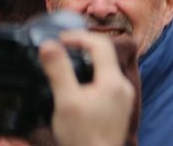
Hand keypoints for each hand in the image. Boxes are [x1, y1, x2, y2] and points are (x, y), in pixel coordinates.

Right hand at [39, 31, 134, 145]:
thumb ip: (58, 71)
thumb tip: (49, 45)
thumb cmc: (82, 137)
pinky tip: (77, 88)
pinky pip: (107, 84)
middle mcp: (123, 86)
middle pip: (105, 55)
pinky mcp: (119, 109)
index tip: (60, 39)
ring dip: (87, 63)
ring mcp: (123, 98)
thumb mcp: (65, 102)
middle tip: (61, 48)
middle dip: (83, 48)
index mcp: (113, 80)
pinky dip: (92, 78)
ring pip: (106, 70)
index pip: (100, 44)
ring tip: (66, 65)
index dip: (79, 37)